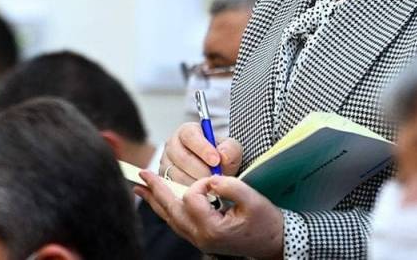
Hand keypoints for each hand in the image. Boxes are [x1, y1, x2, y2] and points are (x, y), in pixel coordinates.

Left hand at [136, 171, 283, 259]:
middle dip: (156, 190)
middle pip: (171, 210)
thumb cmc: (265, 221)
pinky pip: (176, 223)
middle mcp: (201, 236)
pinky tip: (159, 202)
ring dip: (156, 200)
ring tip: (142, 187)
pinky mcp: (200, 238)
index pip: (191, 197)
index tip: (214, 179)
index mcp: (212, 228)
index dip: (200, 182)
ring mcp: (198, 240)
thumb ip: (229, 185)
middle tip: (142, 174)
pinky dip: (165, 210)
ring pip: (170, 218)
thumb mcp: (252, 199)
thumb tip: (210, 179)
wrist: (274, 242)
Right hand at [158, 122, 241, 184]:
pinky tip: (202, 194)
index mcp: (186, 132)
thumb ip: (230, 149)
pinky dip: (189, 192)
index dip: (203, 149)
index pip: (190, 136)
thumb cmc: (220, 157)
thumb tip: (223, 155)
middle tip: (215, 178)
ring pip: (177, 175)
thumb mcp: (230, 149)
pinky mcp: (165, 181)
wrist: (214, 173)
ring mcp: (166, 164)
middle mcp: (172, 146)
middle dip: (202, 170)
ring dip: (196, 183)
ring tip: (210, 187)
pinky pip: (174, 189)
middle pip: (182, 158)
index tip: (216, 161)